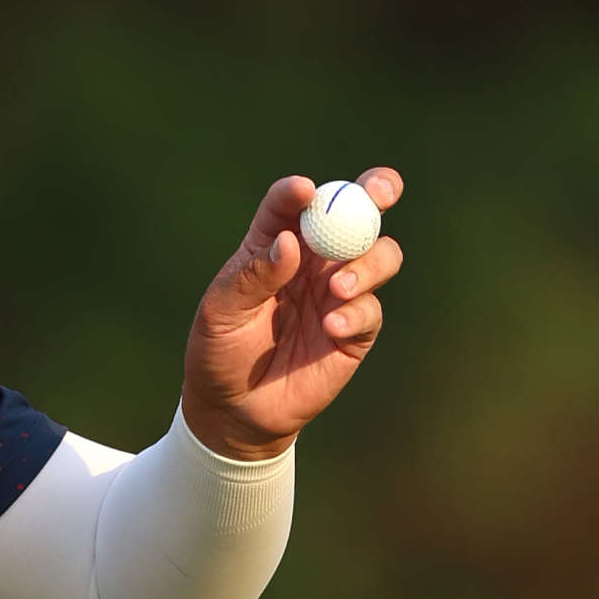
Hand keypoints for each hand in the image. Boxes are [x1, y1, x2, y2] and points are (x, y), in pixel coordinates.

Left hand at [180, 169, 403, 459]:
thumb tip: (289, 242)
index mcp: (276, 244)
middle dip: (374, 194)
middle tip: (379, 193)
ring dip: (367, 262)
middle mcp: (314, 261)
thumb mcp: (222, 311)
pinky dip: (357, 313)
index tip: (303, 190)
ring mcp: (338, 293)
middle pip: (356, 214)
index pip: (292, 205)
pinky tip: (331, 328)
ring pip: (379, 255)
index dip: (300, 192)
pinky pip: (371, 310)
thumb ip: (254, 275)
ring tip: (337, 288)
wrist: (234, 408)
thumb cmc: (220, 349)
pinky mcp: (354, 330)